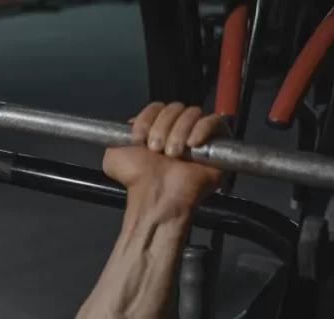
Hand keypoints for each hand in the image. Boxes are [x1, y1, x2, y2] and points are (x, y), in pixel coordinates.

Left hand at [103, 103, 230, 206]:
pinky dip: (202, 129)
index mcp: (157, 128)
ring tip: (173, 155)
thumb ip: (118, 137)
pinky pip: (215, 121)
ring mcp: (199, 135)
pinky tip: (192, 145)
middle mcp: (178, 129)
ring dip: (179, 132)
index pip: (158, 107)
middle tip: (156, 150)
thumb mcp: (114, 157)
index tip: (139, 138)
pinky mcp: (219, 143)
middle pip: (175, 107)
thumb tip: (129, 125)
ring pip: (193, 113)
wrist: (156, 197)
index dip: (147, 118)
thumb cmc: (137, 179)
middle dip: (162, 127)